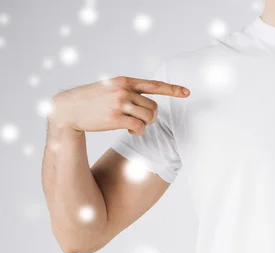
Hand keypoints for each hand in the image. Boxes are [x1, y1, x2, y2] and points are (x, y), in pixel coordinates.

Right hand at [50, 75, 190, 135]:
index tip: (187, 92)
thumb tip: (149, 106)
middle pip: (154, 106)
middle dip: (151, 117)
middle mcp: (124, 90)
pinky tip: (130, 131)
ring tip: (133, 126)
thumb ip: (128, 92)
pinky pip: (140, 127)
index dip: (172, 89)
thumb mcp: (110, 89)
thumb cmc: (91, 101)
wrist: (68, 109)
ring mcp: (120, 103)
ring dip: (145, 125)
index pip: (154, 84)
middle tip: (141, 121)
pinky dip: (138, 131)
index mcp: (124, 81)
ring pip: (149, 117)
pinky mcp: (116, 117)